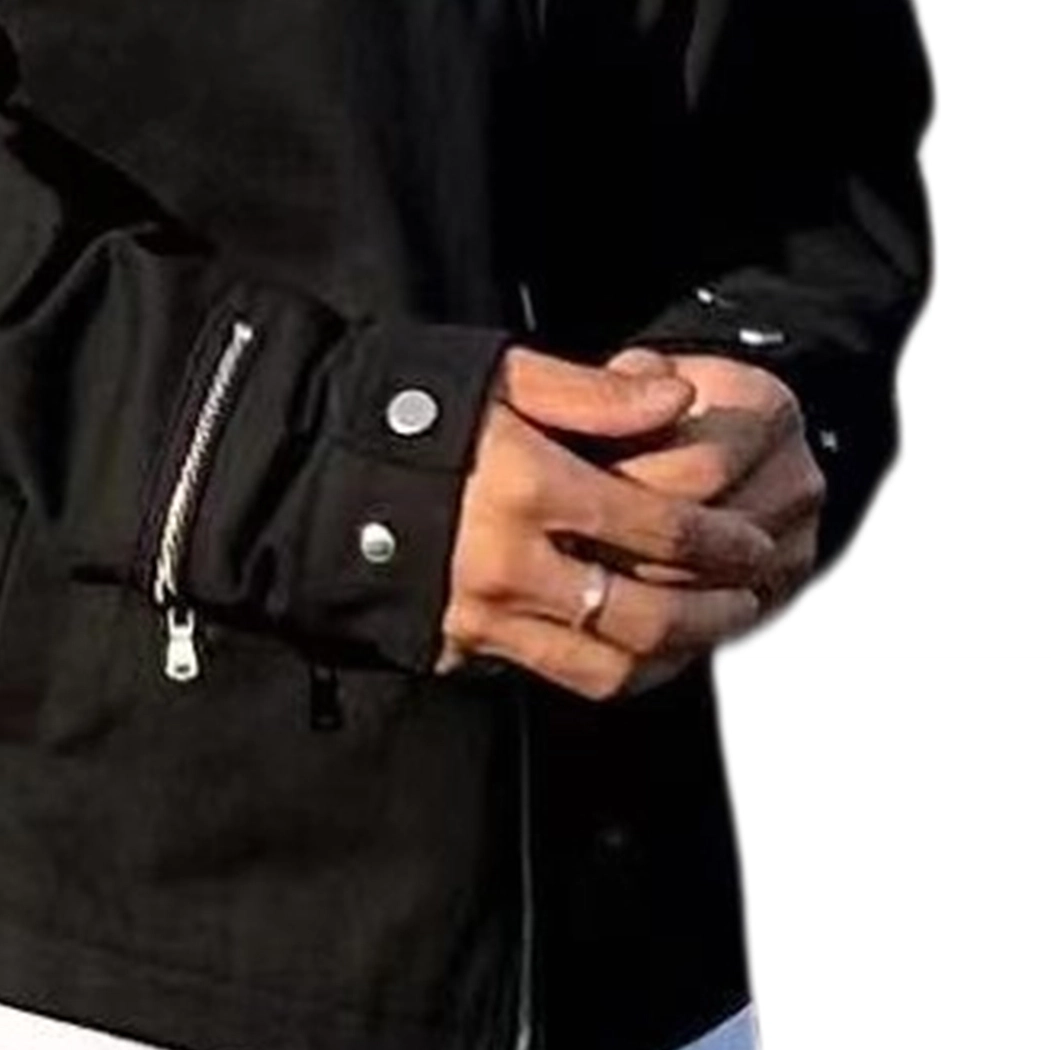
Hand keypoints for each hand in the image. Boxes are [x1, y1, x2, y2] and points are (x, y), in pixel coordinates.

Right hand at [432, 347, 790, 698]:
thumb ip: (592, 393)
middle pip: (646, 612)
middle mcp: (509, 562)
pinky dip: (612, 672)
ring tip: (706, 630)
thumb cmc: (398, 411)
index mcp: (527, 486)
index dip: (722, 541)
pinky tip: (640, 653)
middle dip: (713, 609)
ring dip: (671, 654)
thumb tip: (678, 396)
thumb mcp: (494, 373)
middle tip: (750, 593)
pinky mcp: (455, 646)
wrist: (295, 469)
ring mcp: (481, 614)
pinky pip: (554, 676)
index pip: (659, 528)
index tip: (755, 543)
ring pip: (605, 663)